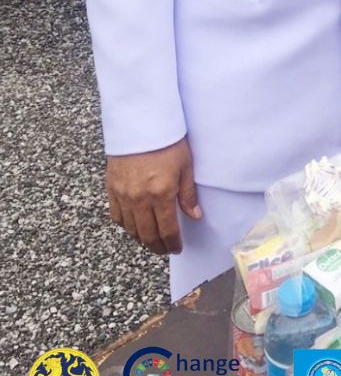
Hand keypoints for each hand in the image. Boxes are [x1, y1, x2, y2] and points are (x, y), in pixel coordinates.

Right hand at [107, 137, 199, 255]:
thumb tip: (194, 216)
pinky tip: (134, 228)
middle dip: (157, 246)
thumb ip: (188, 194)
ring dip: (141, 239)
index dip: (172, 243)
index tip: (177, 248)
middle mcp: (139, 199)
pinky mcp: (111, 189)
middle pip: (147, 234)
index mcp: (161, 194)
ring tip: (152, 242)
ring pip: (130, 228)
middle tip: (165, 250)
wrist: (140, 125)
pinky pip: (116, 216)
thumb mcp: (186, 167)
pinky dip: (126, 226)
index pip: (167, 229)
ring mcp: (123, 195)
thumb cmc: (167, 143)